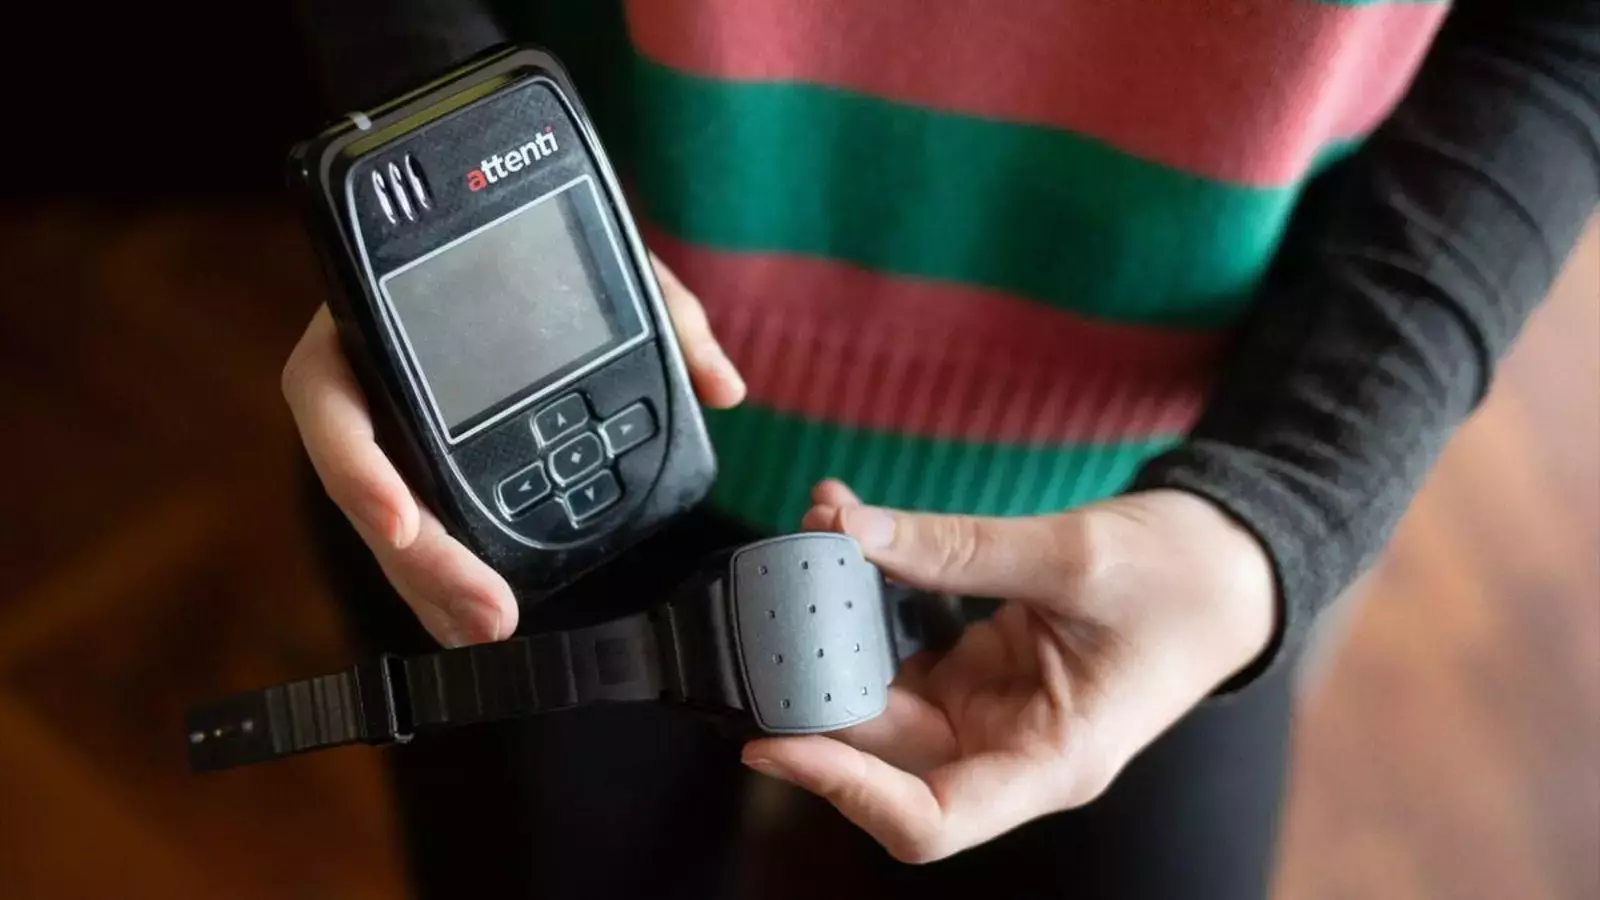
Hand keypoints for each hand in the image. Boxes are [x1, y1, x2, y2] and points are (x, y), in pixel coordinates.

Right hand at [280, 256, 743, 646]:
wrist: (504, 222)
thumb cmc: (535, 240)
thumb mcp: (601, 258)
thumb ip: (664, 308)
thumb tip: (723, 387)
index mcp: (373, 316)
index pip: (327, 396)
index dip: (358, 468)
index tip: (404, 523)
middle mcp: (365, 379)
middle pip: (362, 486)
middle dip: (419, 562)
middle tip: (486, 613)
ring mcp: (385, 426)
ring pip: (385, 519)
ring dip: (429, 584)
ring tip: (483, 629)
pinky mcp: (414, 460)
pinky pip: (416, 521)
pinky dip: (441, 574)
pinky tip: (475, 618)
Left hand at [741, 480, 1276, 861]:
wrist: (1233, 562)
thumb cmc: (1183, 579)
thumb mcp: (1074, 557)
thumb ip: (956, 549)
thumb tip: (846, 527)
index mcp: (1049, 761)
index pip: (926, 820)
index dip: (841, 792)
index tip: (773, 743)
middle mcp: (1010, 749)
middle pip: (882, 752)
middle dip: (816, 684)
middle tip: (770, 603)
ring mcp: (990, 711)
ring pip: (878, 694)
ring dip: (832, 625)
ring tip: (809, 538)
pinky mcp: (978, 669)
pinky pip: (899, 647)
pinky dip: (866, 594)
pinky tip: (843, 529)